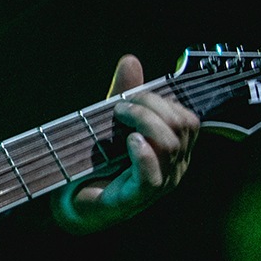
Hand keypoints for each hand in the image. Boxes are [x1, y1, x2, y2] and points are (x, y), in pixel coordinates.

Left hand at [53, 54, 199, 233]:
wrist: (71, 199)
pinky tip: (129, 141)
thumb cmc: (98, 161)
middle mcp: (174, 168)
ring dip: (143, 122)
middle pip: (182, 126)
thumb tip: (131, 59)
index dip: (162, 101)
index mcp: (174, 149)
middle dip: (151, 107)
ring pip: (170, 145)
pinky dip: (142, 154)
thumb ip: (123, 93)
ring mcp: (158, 186)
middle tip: (120, 107)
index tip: (131, 96)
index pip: (188, 119)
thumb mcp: (112, 121)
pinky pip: (152, 177)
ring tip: (118, 119)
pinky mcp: (136, 200)